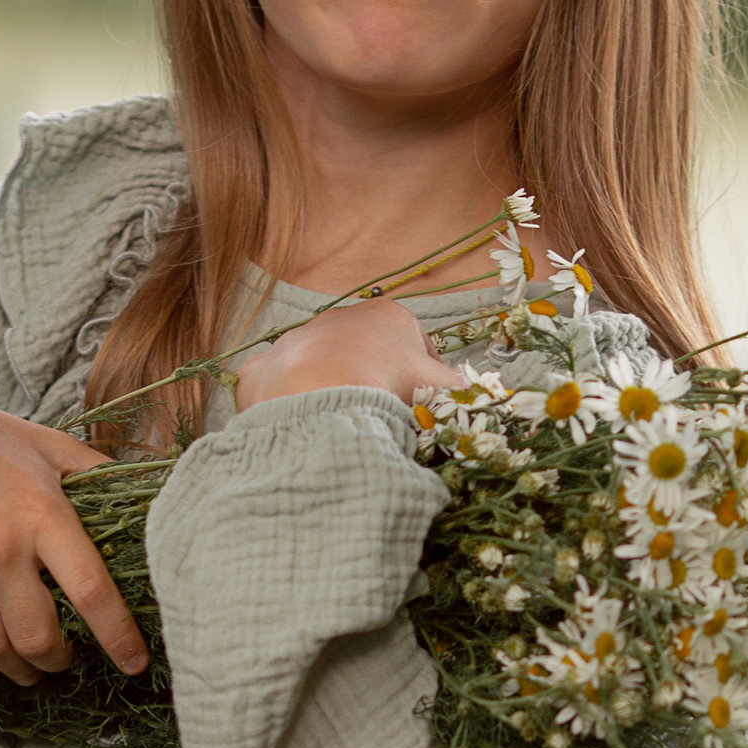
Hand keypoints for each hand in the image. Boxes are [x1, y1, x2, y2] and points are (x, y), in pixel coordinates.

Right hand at [0, 352, 147, 687]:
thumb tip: (154, 493)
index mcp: (42, 511)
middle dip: (60, 660)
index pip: (93, 593)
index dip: (118, 637)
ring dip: (20, 670)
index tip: (133, 663)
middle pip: (41, 636)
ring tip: (29, 669)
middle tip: (66, 660)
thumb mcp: (44, 442)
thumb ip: (96, 472)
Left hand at [232, 296, 460, 414]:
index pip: (415, 345)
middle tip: (384, 424)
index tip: (426, 409)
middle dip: (374, 387)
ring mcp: (294, 342)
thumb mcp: (445, 390)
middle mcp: (336, 318)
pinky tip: (301, 432)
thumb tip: (487, 405)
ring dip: (330, 397)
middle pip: (364, 357)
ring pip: (318, 372)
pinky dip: (287, 411)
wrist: (320, 402)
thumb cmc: (392, 388)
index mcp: (386, 314)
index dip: (426, 380)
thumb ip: (467, 395)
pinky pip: (277, 391)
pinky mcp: (260, 371)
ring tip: (342, 432)